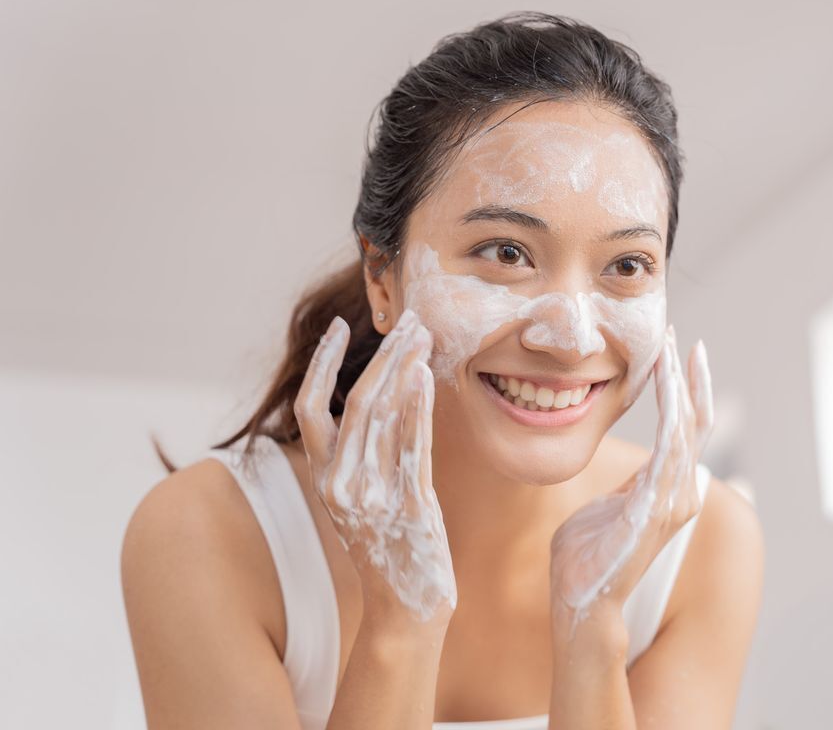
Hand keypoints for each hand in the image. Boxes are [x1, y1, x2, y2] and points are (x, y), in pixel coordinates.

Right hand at [294, 308, 456, 631]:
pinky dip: (419, 406)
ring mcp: (375, 495)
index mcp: (324, 480)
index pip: (309, 408)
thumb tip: (376, 400)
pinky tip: (426, 375)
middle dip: (382, 354)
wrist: (404, 609)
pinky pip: (414, 445)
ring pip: (384, 415)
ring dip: (404, 367)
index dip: (322, 364)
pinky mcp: (410, 505)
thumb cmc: (389, 548)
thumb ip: (359, 457)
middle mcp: (341, 484)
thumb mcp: (360, 500)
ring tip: (422, 334)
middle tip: (406, 319)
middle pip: (355, 401)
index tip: (339, 327)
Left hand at [548, 325, 713, 640]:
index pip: (685, 428)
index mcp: (665, 489)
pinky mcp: (657, 507)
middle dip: (687, 376)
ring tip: (672, 349)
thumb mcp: (605, 509)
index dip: (684, 388)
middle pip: (694, 421)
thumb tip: (627, 475)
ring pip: (686, 427)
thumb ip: (622, 488)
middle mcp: (679, 492)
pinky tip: (667, 384)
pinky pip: (670, 448)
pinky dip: (672, 412)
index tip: (676, 350)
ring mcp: (673, 501)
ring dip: (679, 384)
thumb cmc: (585, 561)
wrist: (581, 603)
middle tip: (680, 336)